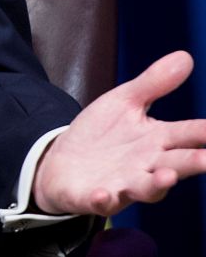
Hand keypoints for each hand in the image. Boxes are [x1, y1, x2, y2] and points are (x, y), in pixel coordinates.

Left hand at [33, 50, 205, 215]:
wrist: (64, 162)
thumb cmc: (103, 134)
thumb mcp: (125, 102)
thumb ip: (154, 84)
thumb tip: (186, 56)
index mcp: (157, 140)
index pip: (188, 135)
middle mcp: (147, 165)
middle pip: (176, 163)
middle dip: (194, 163)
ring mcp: (123, 183)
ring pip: (145, 188)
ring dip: (157, 184)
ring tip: (167, 177)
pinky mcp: (96, 196)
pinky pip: (102, 200)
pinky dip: (103, 199)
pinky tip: (102, 194)